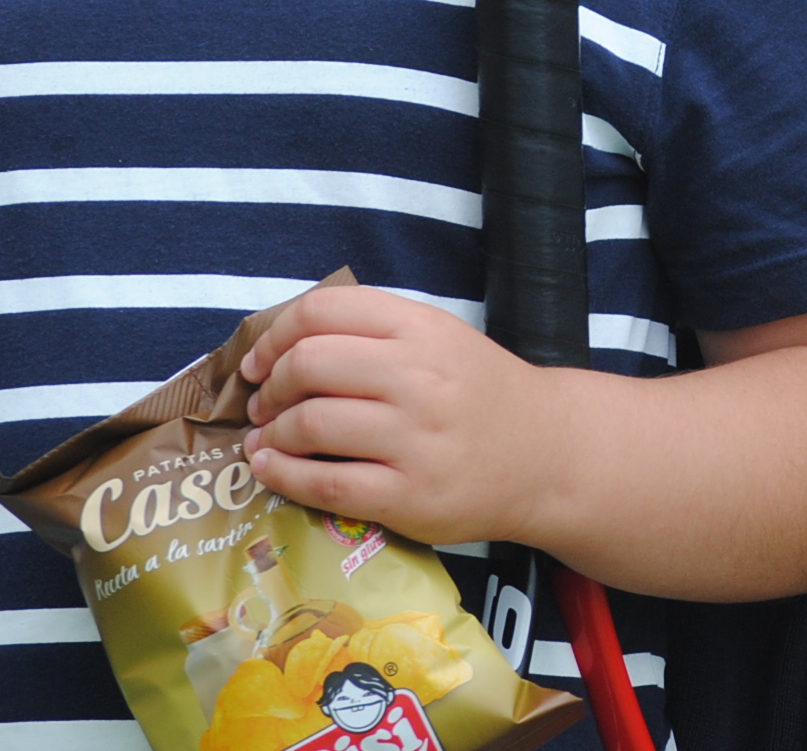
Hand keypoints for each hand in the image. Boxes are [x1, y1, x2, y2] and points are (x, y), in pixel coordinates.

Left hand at [240, 285, 582, 548]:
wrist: (547, 454)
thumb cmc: (480, 394)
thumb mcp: (439, 340)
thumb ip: (373, 333)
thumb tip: (280, 348)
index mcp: (422, 328)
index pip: (324, 311)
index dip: (275, 334)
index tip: (259, 361)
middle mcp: (419, 378)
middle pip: (308, 365)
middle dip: (270, 386)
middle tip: (264, 404)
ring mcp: (415, 439)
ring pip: (310, 424)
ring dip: (271, 433)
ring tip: (267, 439)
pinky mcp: (409, 496)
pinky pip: (324, 483)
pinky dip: (283, 475)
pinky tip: (272, 469)